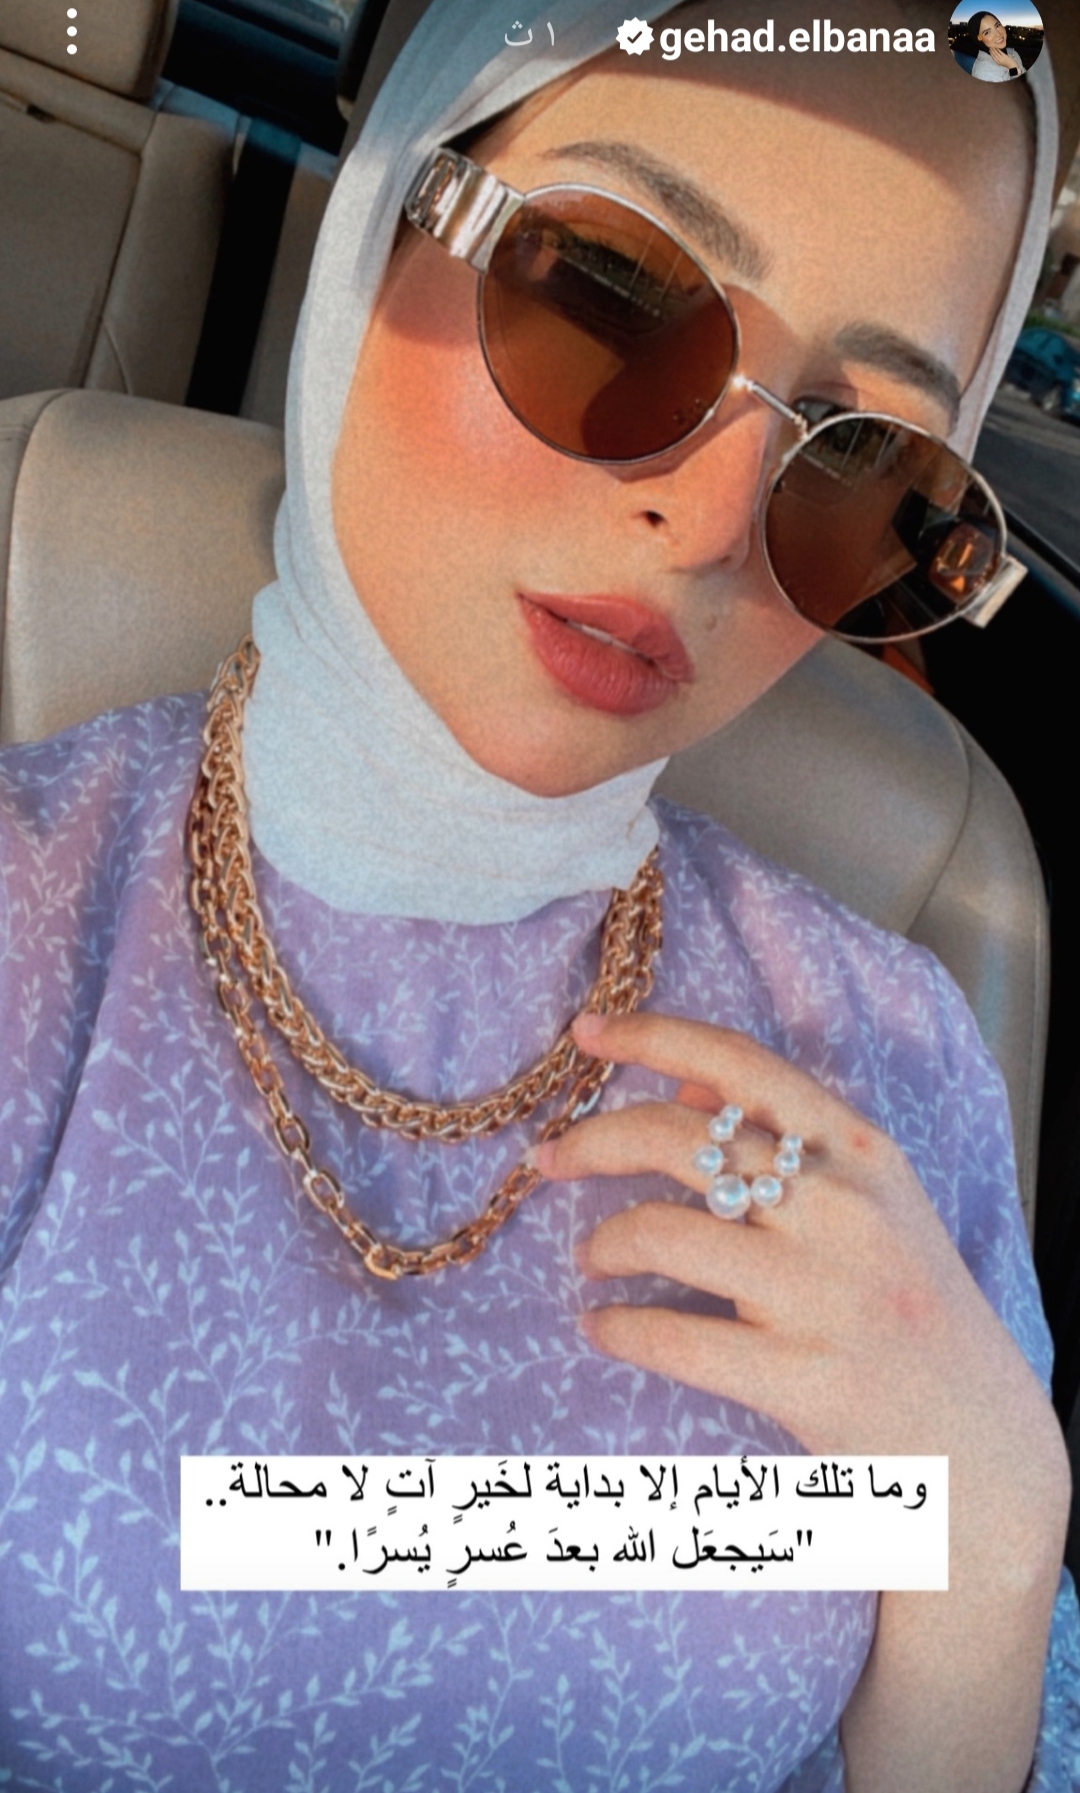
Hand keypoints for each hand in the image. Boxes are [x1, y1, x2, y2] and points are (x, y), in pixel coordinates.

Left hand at [534, 1010, 1068, 1790]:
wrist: (985, 1452)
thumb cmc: (915, 1316)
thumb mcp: (880, 1207)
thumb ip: (793, 1141)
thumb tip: (690, 1085)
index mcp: (865, 1153)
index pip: (743, 1065)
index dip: (653, 1038)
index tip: (587, 1032)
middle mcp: (847, 1210)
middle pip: (681, 1139)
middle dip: (593, 1141)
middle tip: (550, 1160)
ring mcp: (826, 1296)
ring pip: (662, 1233)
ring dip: (603, 1241)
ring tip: (593, 1257)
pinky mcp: (802, 1379)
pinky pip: (669, 1337)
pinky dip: (616, 1328)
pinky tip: (603, 1329)